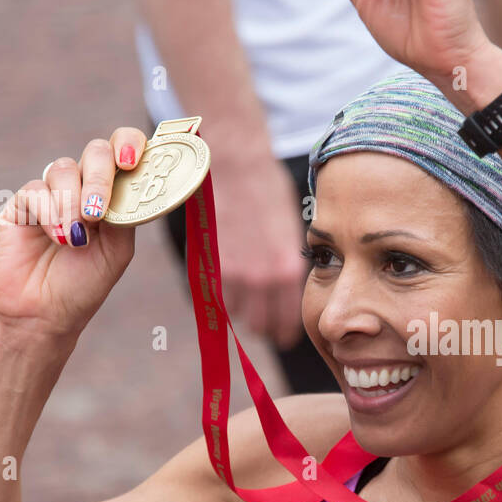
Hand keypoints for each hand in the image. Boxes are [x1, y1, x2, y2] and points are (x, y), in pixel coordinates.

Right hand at [0, 129, 144, 342]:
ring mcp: (52, 192)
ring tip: (75, 239)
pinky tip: (56, 238)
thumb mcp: (117, 250)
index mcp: (113, 193)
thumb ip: (125, 214)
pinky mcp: (22, 204)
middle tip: (97, 211)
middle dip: (99, 177)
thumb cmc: (86, 283)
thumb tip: (128, 180)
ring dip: (72, 202)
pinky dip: (49, 212)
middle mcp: (84, 186)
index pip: (124, 150)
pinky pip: (36, 190)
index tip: (131, 162)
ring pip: (64, 168)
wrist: (46, 313)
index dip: (130, 143)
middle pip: (96, 151)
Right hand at [210, 151, 305, 348]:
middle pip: (259, 326)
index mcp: (289, 270)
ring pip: (234, 314)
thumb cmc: (270, 190)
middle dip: (263, 325)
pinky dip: (217, 295)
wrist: (236, 165)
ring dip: (239, 309)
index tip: (283, 335)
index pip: (287, 321)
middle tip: (264, 320)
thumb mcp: (293, 229)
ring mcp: (231, 274)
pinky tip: (223, 284)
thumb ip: (289, 264)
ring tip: (244, 296)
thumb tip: (288, 288)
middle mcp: (261, 279)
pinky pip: (211, 297)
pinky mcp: (207, 264)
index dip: (285, 332)